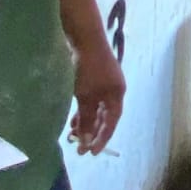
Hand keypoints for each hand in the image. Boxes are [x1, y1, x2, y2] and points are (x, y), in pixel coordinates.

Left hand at [69, 40, 124, 154]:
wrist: (84, 37)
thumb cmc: (88, 68)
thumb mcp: (86, 96)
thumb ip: (88, 118)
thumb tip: (87, 139)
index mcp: (117, 95)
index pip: (111, 123)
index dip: (102, 139)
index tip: (91, 153)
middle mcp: (113, 90)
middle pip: (104, 117)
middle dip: (92, 132)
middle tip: (79, 147)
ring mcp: (104, 82)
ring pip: (96, 109)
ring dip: (86, 122)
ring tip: (73, 134)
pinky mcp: (93, 76)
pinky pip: (89, 100)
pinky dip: (83, 110)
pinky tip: (73, 118)